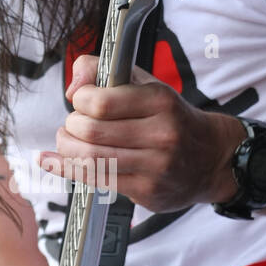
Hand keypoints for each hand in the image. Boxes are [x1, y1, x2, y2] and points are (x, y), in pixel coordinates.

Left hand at [38, 54, 244, 213]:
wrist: (213, 159)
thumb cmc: (172, 118)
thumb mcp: (147, 85)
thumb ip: (105, 72)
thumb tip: (73, 86)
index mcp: (160, 102)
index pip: (101, 102)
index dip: (80, 100)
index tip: (80, 100)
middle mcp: (161, 135)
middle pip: (92, 133)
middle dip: (70, 127)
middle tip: (72, 124)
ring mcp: (156, 167)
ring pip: (91, 160)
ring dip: (66, 149)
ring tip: (66, 141)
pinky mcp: (148, 192)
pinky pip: (97, 182)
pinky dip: (67, 170)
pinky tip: (52, 161)